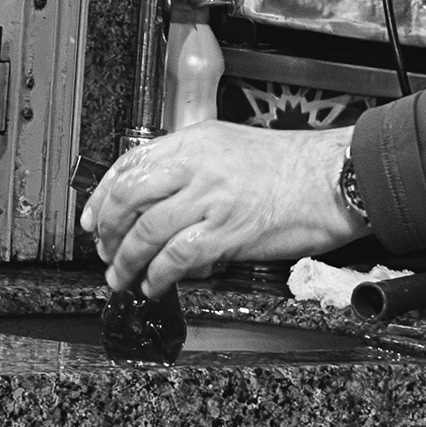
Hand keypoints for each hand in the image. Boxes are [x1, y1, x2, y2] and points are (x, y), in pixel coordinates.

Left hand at [83, 124, 360, 298]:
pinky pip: (177, 257)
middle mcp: (196, 165)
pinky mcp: (228, 230)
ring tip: (121, 277)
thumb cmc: (292, 166)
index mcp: (194, 141)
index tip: (91, 218)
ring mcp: (210, 198)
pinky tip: (154, 285)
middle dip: (107, 231)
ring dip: (126, 260)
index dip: (101, 195)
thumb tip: (161, 201)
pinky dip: (158, 275)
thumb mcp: (231, 147)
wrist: (334, 178)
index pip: (130, 164)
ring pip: (146, 231)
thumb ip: (193, 167)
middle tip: (103, 251)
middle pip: (128, 198)